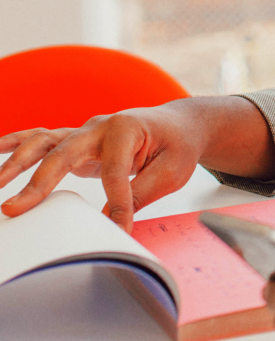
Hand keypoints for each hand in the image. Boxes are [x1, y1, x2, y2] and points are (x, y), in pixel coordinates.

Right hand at [0, 106, 202, 231]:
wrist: (179, 125)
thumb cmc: (177, 146)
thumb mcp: (172, 172)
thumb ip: (142, 194)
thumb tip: (114, 221)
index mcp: (127, 129)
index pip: (115, 172)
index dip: (116, 203)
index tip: (119, 228)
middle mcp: (100, 126)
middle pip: (64, 153)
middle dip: (38, 182)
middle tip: (15, 208)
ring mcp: (85, 131)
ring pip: (45, 142)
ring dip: (17, 162)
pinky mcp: (77, 141)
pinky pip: (41, 139)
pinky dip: (16, 143)